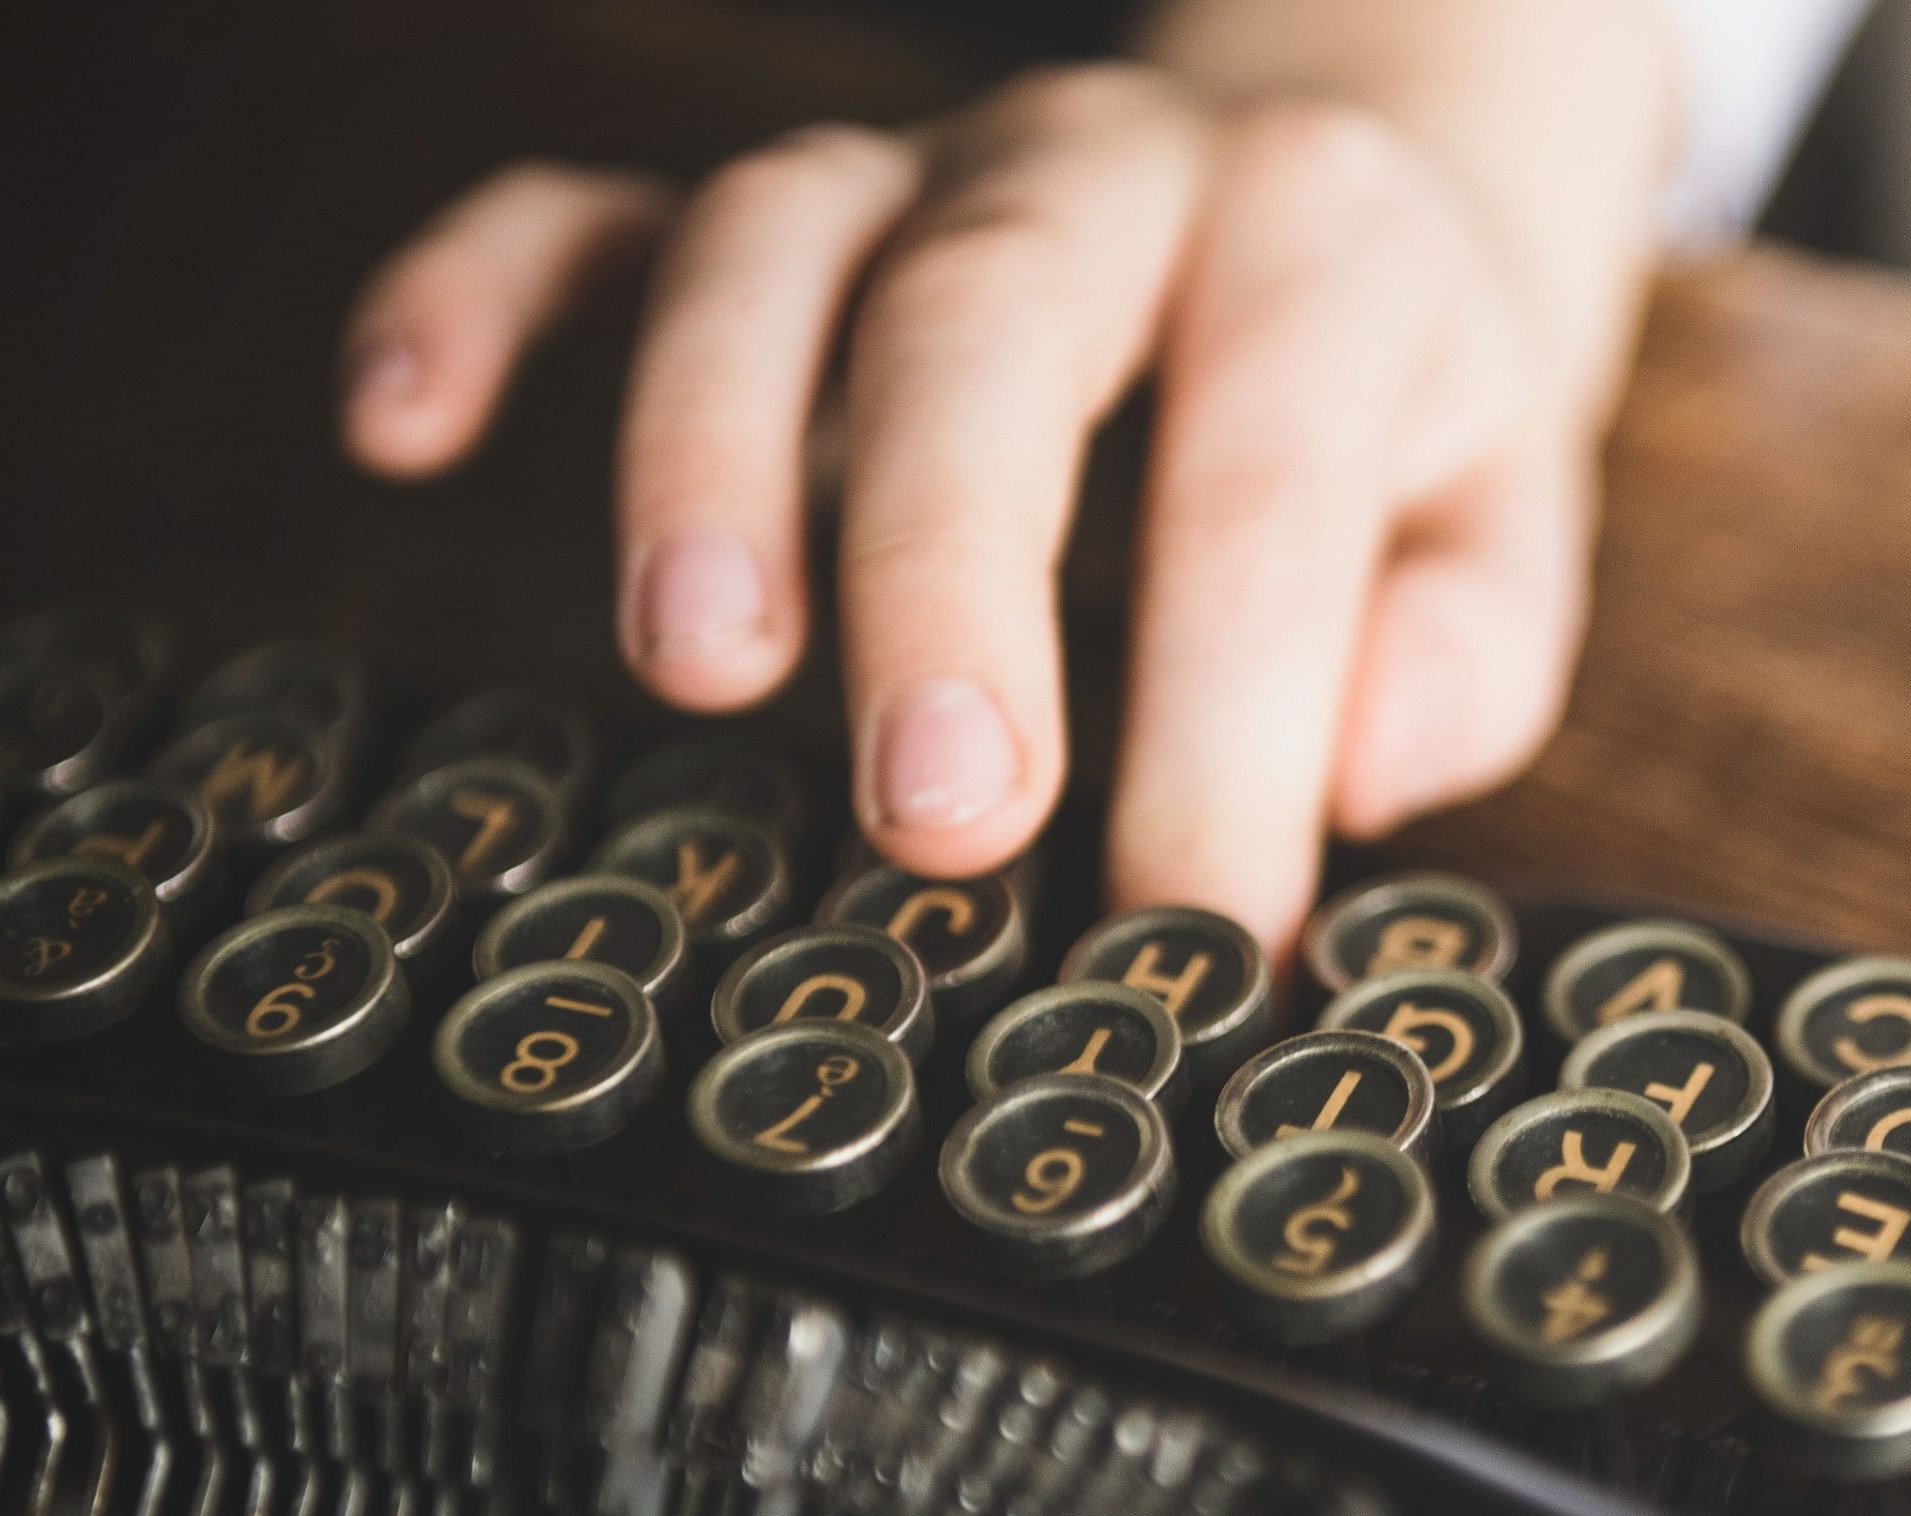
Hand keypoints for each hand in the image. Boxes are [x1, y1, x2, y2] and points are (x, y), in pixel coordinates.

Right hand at [338, 40, 1658, 942]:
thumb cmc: (1402, 413)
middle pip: (988, 328)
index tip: (1205, 945)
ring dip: (703, 452)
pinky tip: (402, 427)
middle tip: (941, 816)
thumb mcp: (1509, 512)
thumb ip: (1468, 643)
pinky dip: (475, 299)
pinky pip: (581, 211)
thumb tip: (1357, 763)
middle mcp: (1097, 177)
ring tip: (697, 677)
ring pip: (765, 249)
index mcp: (1318, 256)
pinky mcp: (762, 208)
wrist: (1342, 183)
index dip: (1229, 736)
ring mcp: (913, 174)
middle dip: (945, 569)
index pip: (1263, 501)